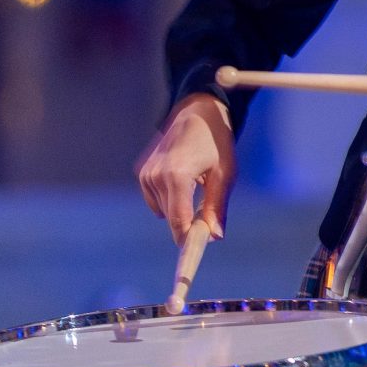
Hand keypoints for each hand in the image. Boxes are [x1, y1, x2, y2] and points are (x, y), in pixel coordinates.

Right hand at [136, 94, 235, 244]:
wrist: (197, 112)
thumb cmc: (216, 142)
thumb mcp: (225, 173)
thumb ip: (217, 206)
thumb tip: (215, 236)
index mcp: (177, 175)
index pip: (179, 220)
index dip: (187, 240)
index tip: (195, 253)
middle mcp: (156, 175)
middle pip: (172, 218)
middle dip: (189, 222)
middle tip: (208, 213)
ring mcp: (145, 173)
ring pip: (163, 210)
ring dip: (180, 208)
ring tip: (196, 184)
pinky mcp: (141, 171)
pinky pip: (155, 199)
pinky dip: (169, 198)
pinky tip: (183, 179)